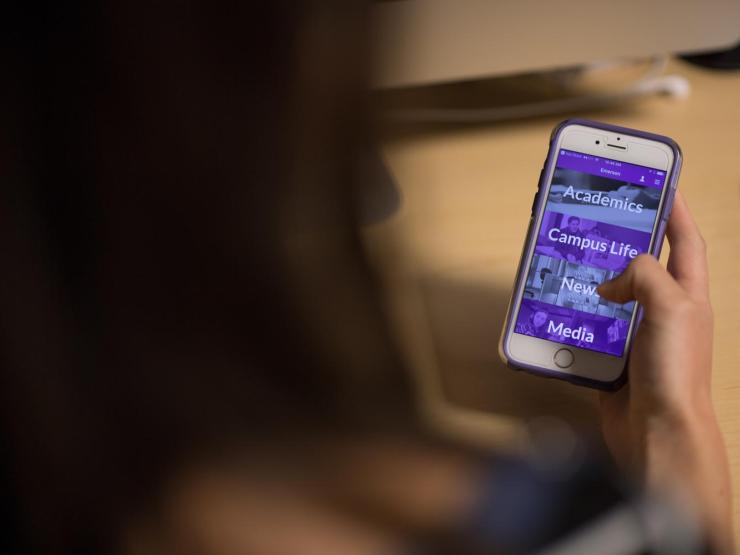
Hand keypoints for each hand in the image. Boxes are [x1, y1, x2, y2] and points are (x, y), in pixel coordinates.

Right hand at [597, 192, 732, 553]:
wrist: (656, 433)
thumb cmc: (674, 373)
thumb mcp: (670, 308)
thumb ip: (644, 276)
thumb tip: (611, 282)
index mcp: (687, 296)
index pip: (684, 242)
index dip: (674, 211)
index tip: (659, 185)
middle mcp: (662, 312)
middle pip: (640, 266)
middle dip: (620, 244)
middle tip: (594, 224)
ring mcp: (635, 336)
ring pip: (608, 298)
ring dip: (588, 283)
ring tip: (566, 265)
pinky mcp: (610, 357)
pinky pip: (587, 330)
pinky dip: (571, 320)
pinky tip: (555, 311)